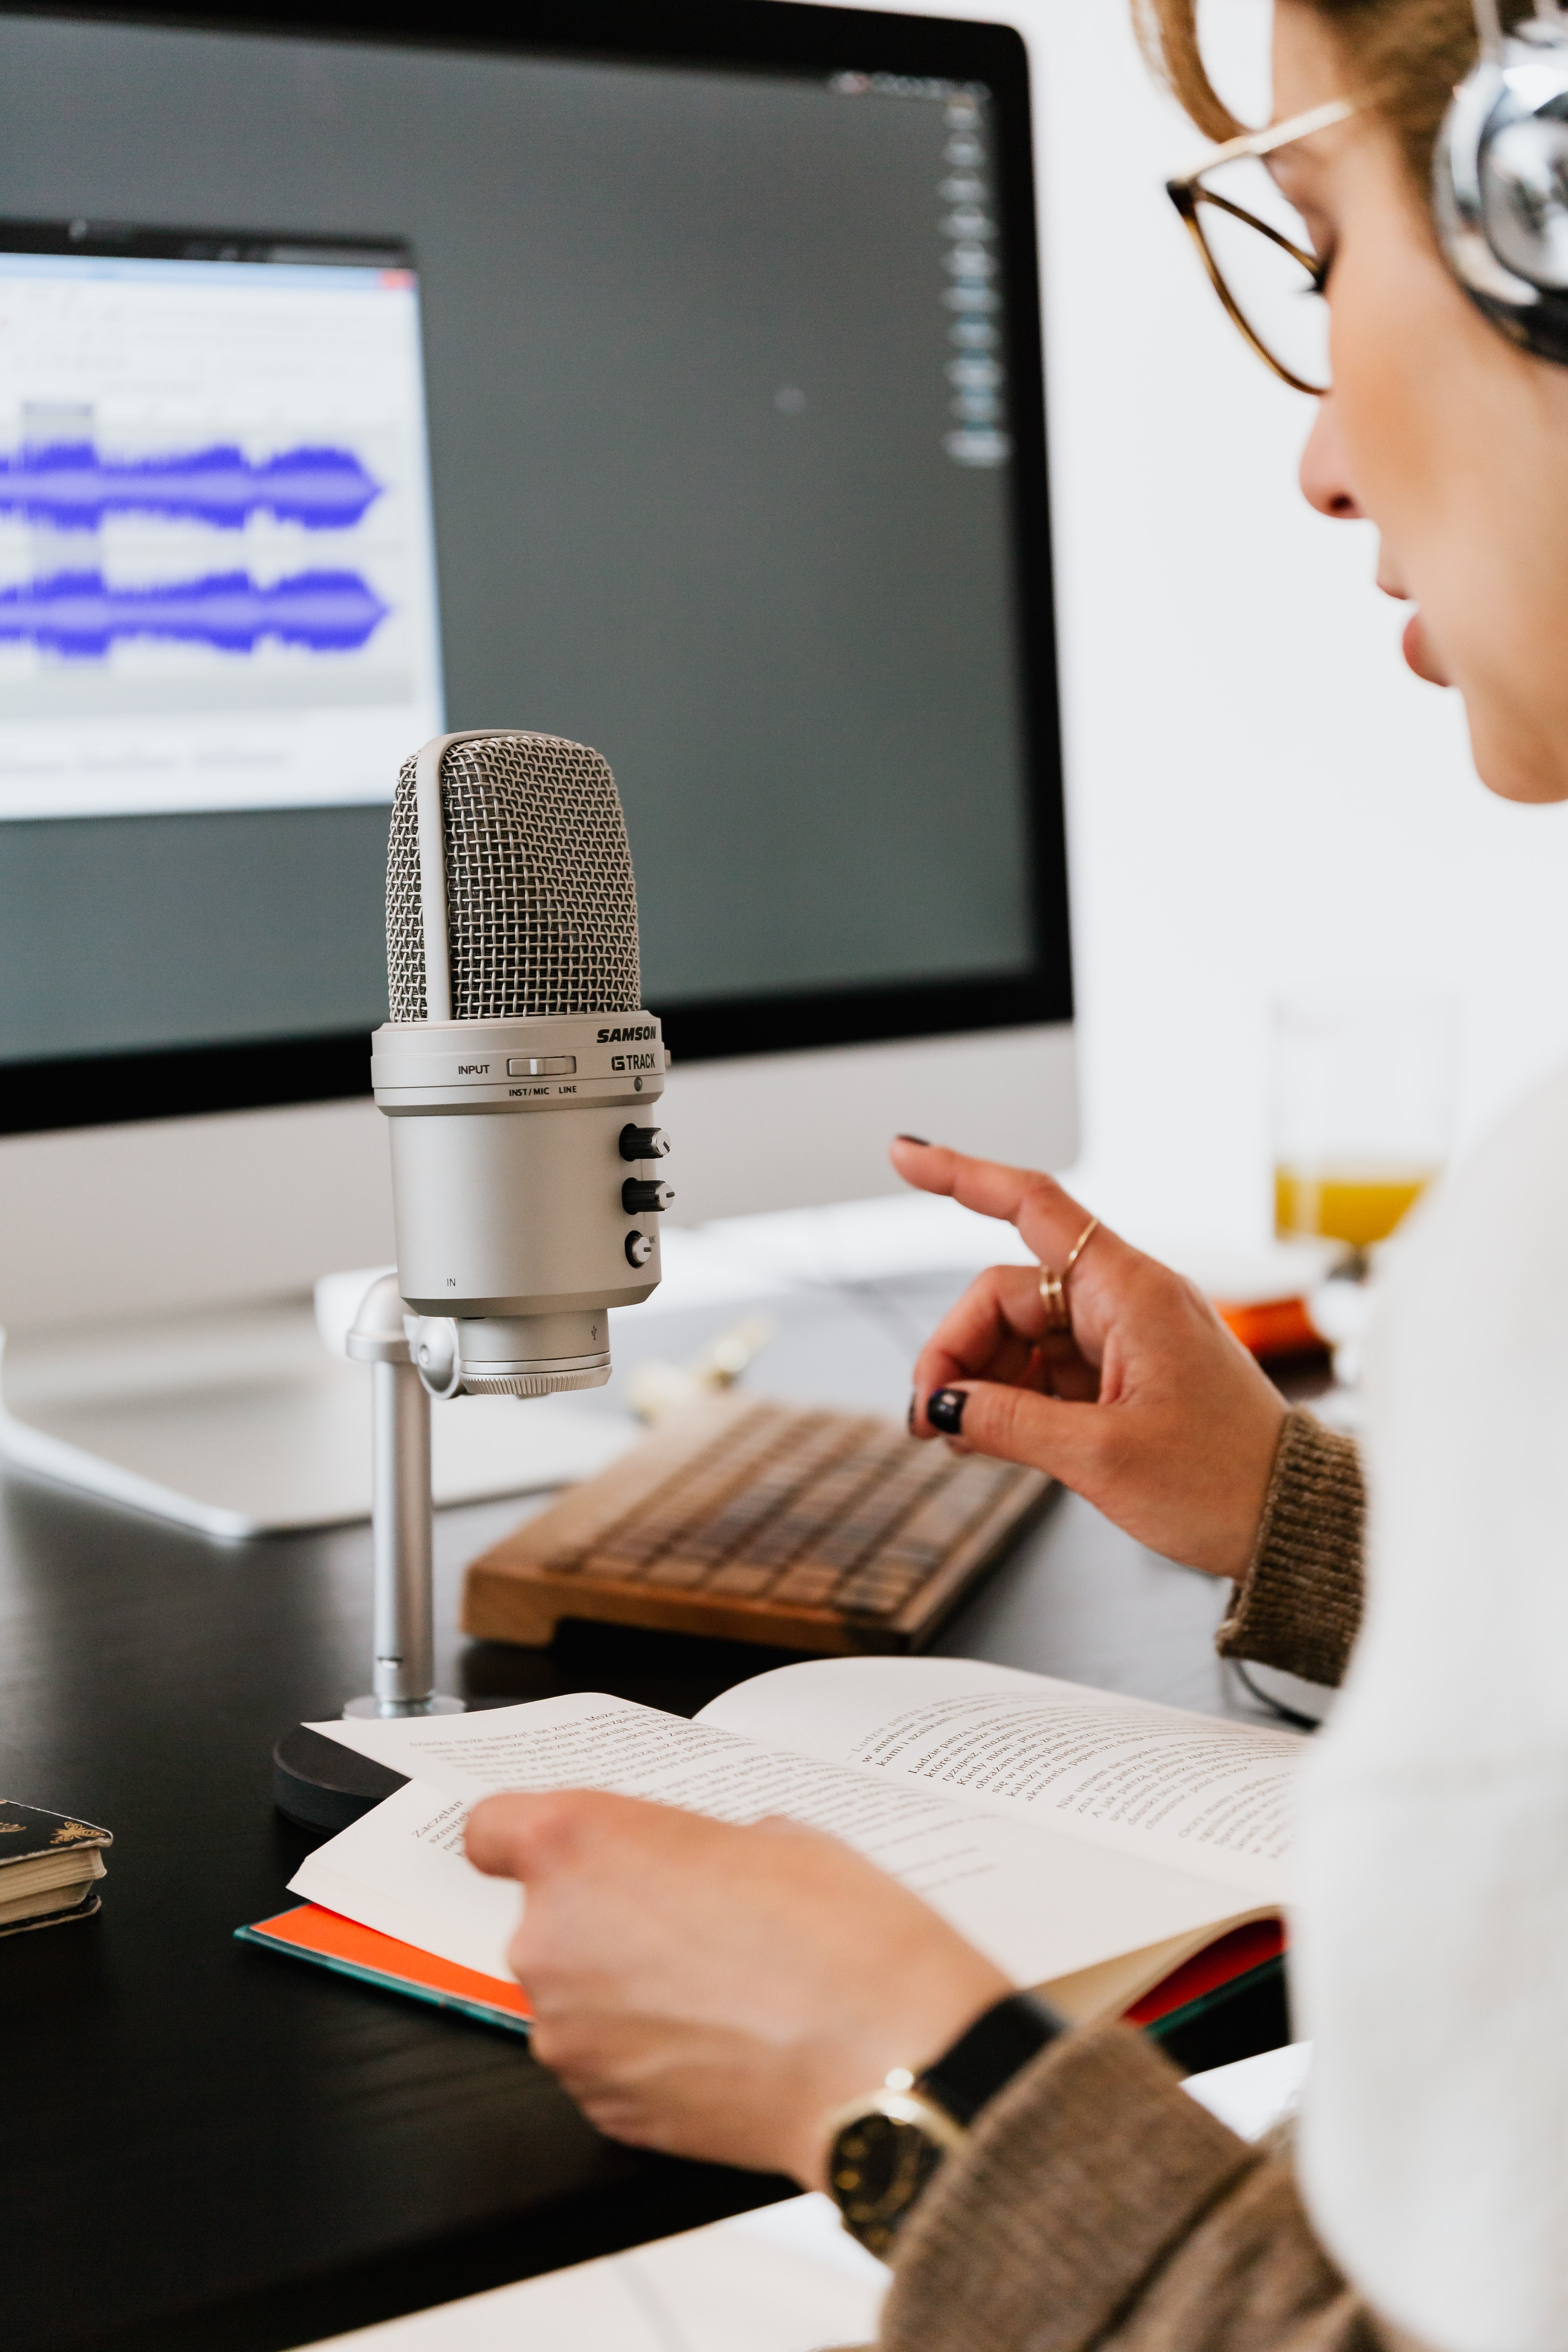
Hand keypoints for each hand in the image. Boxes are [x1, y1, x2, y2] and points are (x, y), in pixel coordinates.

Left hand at [465, 1789, 1008, 2184]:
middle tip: (691, 1919)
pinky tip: (719, 2039)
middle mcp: (551, 1939)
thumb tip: (689, 1872)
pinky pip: (605, 2061)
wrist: (885, 2058)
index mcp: (580, 1847)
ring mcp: (569, 2034)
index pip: (491, 1828)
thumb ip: (693, 1847)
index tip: (556, 1848)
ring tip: (720, 1986)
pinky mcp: (602, 2108)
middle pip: (548, 1917)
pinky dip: (647, 2050)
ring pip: (577, 1993)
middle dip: (606, 1916)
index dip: (525, 1837)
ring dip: (626, 1987)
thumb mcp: (771, 1836)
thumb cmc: (839, 1938)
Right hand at [891, 1139, 1286, 1579]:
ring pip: (1022, 1335)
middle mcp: (1128, 1302)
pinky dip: (1012, 1399)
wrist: (1289, 1522)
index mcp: (1133, 1293)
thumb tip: (943, 1408)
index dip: (963, 1177)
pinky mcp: (1127, 1375)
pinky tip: (988, 1439)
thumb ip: (1010, 1424)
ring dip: (981, 1381)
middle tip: (931, 1420)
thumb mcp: (1102, 1458)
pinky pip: (1048, 1369)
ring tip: (958, 1440)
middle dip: (958, 1349)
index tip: (905, 1157)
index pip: (1033, 1208)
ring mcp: (1128, 1338)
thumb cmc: (1225, 1483)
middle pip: (1009, 1293)